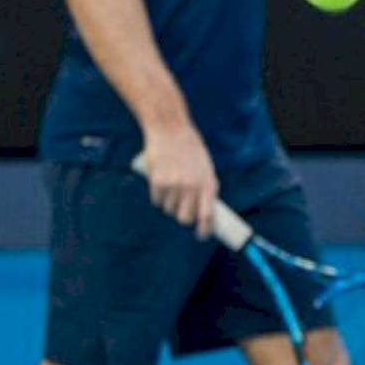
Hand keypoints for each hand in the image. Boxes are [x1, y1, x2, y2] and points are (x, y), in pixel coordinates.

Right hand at [136, 120, 217, 238]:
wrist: (170, 129)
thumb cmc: (190, 149)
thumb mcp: (206, 167)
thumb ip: (206, 187)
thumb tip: (205, 211)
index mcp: (208, 184)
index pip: (207, 215)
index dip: (204, 229)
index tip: (201, 235)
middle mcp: (192, 188)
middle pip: (185, 218)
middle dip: (183, 217)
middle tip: (181, 208)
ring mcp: (174, 186)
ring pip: (169, 209)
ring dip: (169, 203)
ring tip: (171, 186)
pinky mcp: (158, 182)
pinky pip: (157, 201)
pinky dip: (158, 196)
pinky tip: (161, 181)